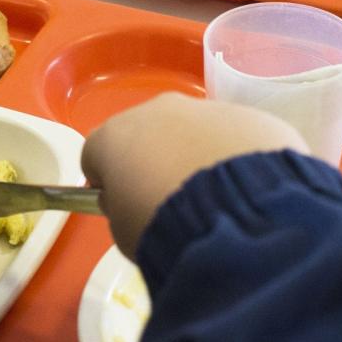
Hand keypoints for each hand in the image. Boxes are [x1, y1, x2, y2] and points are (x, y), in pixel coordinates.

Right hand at [81, 93, 309, 257]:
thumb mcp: (122, 232)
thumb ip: (119, 208)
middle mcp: (153, 111)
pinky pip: (231, 138)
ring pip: (191, 133)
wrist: (237, 215)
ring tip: (216, 201)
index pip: (95, 157)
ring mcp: (202, 109)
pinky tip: (246, 191)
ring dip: (196, 157)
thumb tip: (131, 198)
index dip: (108, 183)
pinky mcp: (246, 115)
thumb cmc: (161, 226)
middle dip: (154, 162)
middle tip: (171, 204)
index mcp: (111, 137)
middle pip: (145, 135)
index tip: (124, 206)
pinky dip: (233, 157)